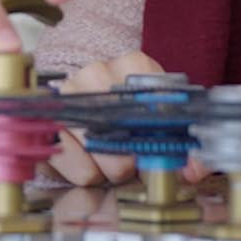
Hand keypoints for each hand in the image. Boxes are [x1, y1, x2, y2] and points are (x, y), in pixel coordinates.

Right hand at [44, 51, 209, 186]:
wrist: (90, 101)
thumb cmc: (133, 113)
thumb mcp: (167, 120)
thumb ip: (191, 148)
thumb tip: (192, 170)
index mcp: (133, 65)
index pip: (158, 113)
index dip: (163, 143)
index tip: (164, 154)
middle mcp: (96, 73)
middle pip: (127, 138)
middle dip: (136, 162)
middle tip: (136, 161)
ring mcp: (67, 96)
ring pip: (103, 157)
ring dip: (111, 170)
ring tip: (111, 159)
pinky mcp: (48, 122)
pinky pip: (79, 169)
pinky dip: (89, 174)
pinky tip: (91, 161)